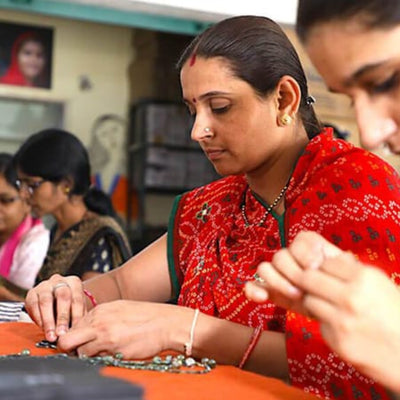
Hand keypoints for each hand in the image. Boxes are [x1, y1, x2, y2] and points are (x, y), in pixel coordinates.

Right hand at [24, 274, 85, 341]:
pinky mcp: (32, 292)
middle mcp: (59, 280)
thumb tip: (81, 331)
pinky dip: (38, 318)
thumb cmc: (68, 305)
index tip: (76, 329)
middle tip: (62, 333)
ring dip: (48, 321)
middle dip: (62, 317)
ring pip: (46, 301)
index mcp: (74, 282)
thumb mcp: (76, 307)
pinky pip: (33, 305)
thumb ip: (79, 316)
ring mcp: (45, 285)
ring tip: (51, 335)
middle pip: (62, 296)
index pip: (77, 299)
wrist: (53, 298)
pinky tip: (42, 328)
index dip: (77, 315)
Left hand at [57, 300, 192, 358]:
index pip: (72, 328)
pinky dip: (102, 361)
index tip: (81, 343)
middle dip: (70, 350)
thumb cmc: (145, 316)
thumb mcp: (119, 309)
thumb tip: (84, 330)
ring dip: (87, 357)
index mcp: (100, 310)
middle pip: (66, 342)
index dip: (74, 338)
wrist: (166, 323)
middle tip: (81, 352)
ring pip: (80, 355)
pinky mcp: (115, 353)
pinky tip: (115, 354)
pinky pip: (98, 361)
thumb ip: (100, 318)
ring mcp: (106, 338)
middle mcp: (99, 323)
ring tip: (103, 353)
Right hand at [245, 231, 340, 313]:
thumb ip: (342, 265)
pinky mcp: (270, 291)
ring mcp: (279, 275)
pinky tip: (261, 297)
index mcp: (312, 248)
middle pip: (281, 255)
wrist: (344, 314)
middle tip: (306, 286)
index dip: (306, 253)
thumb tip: (326, 261)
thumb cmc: (348, 292)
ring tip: (295, 294)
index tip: (318, 267)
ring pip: (265, 268)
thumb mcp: (351, 277)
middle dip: (293, 271)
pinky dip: (253, 289)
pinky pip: (253, 285)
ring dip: (278, 281)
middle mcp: (292, 258)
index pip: (300, 240)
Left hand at [301, 255, 399, 391]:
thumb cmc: (398, 316)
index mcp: (365, 278)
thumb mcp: (382, 285)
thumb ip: (354, 271)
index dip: (325, 269)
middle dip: (311, 281)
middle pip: (309, 278)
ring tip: (331, 308)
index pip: (325, 263)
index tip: (328, 275)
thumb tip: (329, 261)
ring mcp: (343, 321)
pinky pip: (320, 324)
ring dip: (316, 302)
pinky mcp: (338, 342)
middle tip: (318, 288)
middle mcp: (351, 297)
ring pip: (309, 301)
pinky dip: (327, 324)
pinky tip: (343, 328)